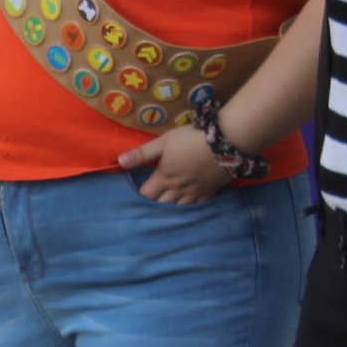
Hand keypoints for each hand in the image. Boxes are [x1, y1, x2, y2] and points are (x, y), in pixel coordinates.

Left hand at [116, 125, 231, 204]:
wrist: (227, 142)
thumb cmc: (191, 139)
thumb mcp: (163, 142)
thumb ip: (142, 153)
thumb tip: (119, 162)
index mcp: (164, 178)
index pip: (147, 194)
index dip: (141, 194)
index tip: (138, 190)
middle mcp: (178, 190)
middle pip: (161, 204)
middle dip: (154, 203)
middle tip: (151, 200)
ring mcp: (195, 193)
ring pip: (178, 208)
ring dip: (170, 207)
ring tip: (165, 206)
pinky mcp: (210, 193)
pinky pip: (196, 206)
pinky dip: (188, 207)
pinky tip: (186, 205)